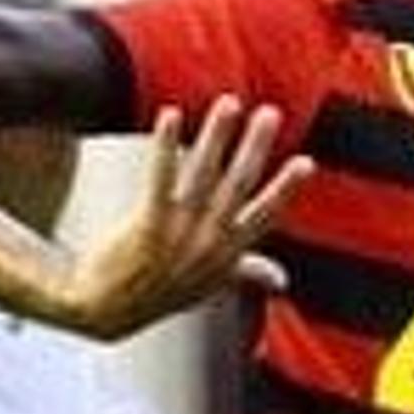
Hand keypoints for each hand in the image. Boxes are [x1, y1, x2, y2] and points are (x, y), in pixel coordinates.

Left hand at [52, 99, 306, 340]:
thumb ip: (248, 273)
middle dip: (256, 148)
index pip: (265, 216)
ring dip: (217, 137)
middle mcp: (208, 243)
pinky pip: (160, 178)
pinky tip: (170, 115)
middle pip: (238, 186)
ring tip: (229, 103)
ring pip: (203, 176)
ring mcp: (178, 234)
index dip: (286, 189)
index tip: (306, 162)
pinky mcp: (147, 226)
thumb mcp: (210, 286)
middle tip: (270, 114)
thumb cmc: (159, 293)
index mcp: (227, 254)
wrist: (106, 310)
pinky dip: (165, 146)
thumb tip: (282, 279)